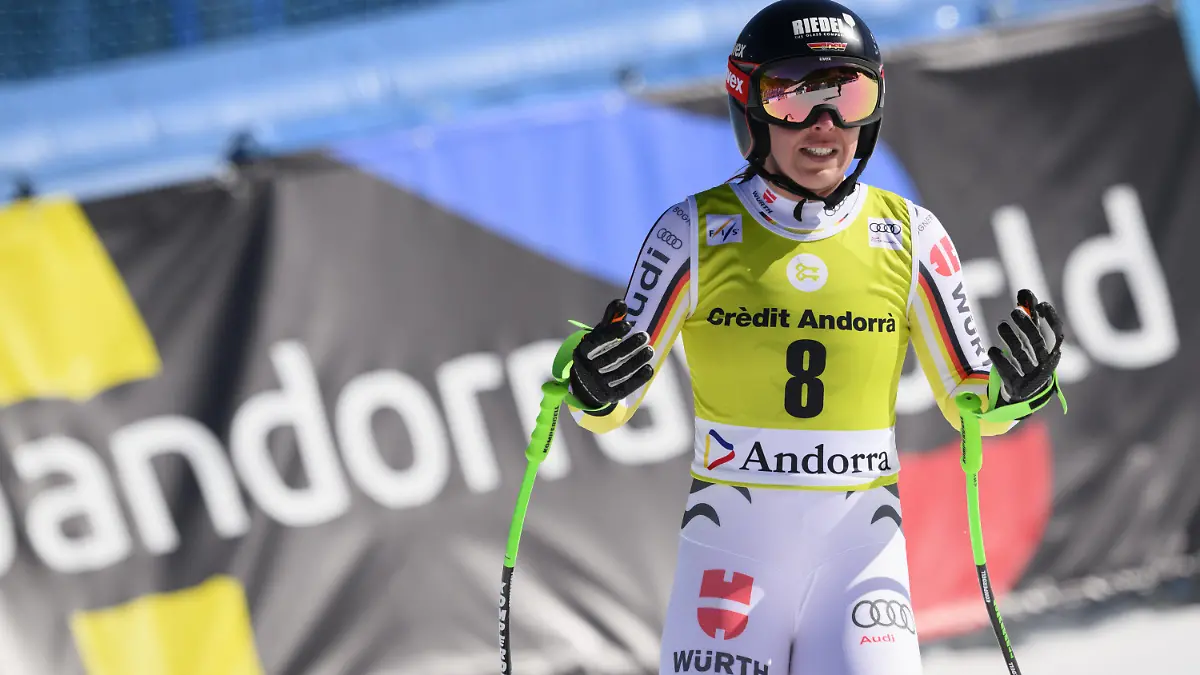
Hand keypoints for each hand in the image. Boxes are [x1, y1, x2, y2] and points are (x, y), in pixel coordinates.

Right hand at [569, 299, 654, 410]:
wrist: (586, 384)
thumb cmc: (596, 352)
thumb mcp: (599, 335)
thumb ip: (609, 319)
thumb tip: (622, 303)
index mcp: (582, 351)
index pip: (596, 342)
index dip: (612, 333)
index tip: (628, 324)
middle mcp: (586, 369)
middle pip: (610, 358)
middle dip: (629, 346)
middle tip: (645, 336)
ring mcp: (597, 385)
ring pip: (619, 372)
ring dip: (637, 361)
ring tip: (650, 350)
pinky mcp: (608, 395)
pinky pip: (625, 387)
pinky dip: (638, 378)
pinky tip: (649, 369)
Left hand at [988, 289, 1064, 406]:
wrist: (1026, 393)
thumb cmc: (1030, 357)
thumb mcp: (1030, 338)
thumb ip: (1029, 316)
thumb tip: (1023, 292)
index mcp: (1052, 352)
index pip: (1057, 335)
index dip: (1051, 320)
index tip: (1041, 305)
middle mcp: (1045, 365)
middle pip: (1037, 344)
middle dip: (1027, 326)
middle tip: (1014, 312)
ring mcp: (1031, 377)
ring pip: (1021, 356)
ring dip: (1010, 338)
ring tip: (1001, 324)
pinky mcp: (1017, 387)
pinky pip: (1008, 372)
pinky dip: (1000, 360)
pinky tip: (992, 349)